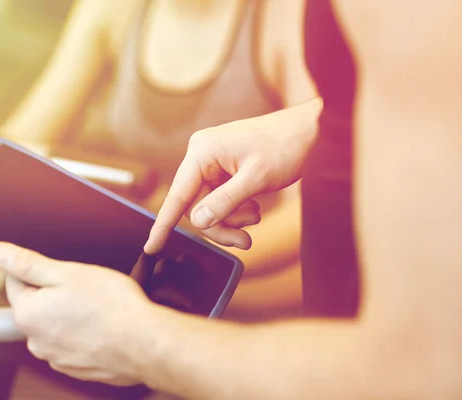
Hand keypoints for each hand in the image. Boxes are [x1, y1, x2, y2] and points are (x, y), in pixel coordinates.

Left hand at [0, 242, 156, 385]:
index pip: (15, 282)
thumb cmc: (111, 304)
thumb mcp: (67, 272)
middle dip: (57, 293)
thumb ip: (27, 263)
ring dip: (71, 314)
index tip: (61, 268)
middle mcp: (35, 341)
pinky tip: (104, 326)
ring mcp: (56, 358)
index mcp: (28, 314)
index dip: (38, 269)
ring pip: (57, 325)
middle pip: (38, 305)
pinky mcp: (76, 368)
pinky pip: (73, 343)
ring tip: (99, 307)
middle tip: (86, 287)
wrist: (144, 342)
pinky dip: (84, 334)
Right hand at [144, 103, 319, 253]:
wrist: (310, 131)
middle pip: (197, 206)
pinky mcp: (225, 170)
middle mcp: (203, 156)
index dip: (164, 224)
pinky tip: (254, 209)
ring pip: (210, 207)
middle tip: (245, 241)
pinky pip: (221, 200)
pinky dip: (236, 211)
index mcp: (202, 152)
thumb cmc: (285, 146)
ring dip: (231, 219)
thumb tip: (198, 221)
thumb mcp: (255, 178)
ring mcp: (213, 163)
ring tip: (255, 218)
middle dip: (220, 225)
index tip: (151, 247)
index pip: (177, 194)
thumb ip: (225, 202)